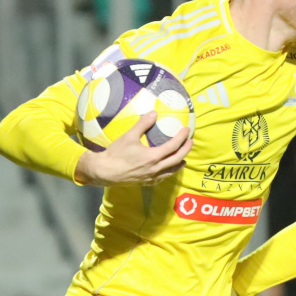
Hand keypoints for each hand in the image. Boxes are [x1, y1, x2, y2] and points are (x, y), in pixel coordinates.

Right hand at [74, 113, 192, 185]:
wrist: (105, 172)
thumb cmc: (116, 153)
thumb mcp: (129, 136)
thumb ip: (143, 124)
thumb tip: (154, 113)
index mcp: (153, 157)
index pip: (173, 146)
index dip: (182, 137)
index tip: (187, 130)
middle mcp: (155, 169)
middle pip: (177, 159)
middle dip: (186, 150)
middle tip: (191, 142)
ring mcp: (152, 177)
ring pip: (172, 171)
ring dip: (180, 163)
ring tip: (184, 158)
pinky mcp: (147, 182)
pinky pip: (163, 178)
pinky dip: (169, 172)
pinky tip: (169, 170)